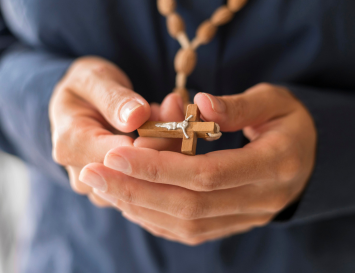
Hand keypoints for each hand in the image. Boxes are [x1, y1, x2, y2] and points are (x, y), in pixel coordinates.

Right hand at [49, 56, 182, 206]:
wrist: (78, 106)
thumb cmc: (86, 88)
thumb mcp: (95, 79)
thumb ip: (115, 98)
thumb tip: (137, 117)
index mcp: (70, 144)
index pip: (122, 156)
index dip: (153, 139)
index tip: (170, 111)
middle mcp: (83, 175)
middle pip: (137, 174)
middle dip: (165, 142)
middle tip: (173, 108)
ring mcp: (100, 188)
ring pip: (147, 181)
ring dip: (165, 150)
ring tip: (161, 116)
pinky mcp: (115, 192)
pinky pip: (147, 183)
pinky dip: (161, 159)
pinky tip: (160, 133)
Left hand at [80, 83, 316, 244]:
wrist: (307, 158)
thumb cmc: (288, 123)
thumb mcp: (273, 102)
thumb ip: (238, 106)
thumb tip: (199, 104)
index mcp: (274, 165)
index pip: (207, 174)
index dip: (159, 165)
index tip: (116, 151)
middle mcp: (260, 201)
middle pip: (188, 205)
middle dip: (135, 190)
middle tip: (93, 173)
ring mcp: (245, 218)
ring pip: (184, 224)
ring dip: (138, 206)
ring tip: (101, 185)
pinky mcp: (231, 224)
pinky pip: (189, 230)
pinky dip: (154, 217)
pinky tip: (127, 201)